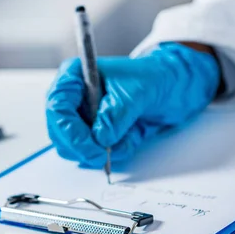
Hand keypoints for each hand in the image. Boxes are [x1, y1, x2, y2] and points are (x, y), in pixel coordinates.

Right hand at [46, 42, 220, 167]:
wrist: (177, 86)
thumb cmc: (155, 77)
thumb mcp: (136, 93)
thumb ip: (116, 115)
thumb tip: (100, 138)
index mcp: (76, 77)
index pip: (57, 107)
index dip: (68, 130)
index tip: (89, 145)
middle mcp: (76, 98)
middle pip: (60, 132)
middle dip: (82, 147)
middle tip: (102, 156)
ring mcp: (88, 118)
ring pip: (76, 148)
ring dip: (101, 151)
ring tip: (127, 137)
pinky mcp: (102, 134)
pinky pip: (100, 153)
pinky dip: (118, 150)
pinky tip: (134, 136)